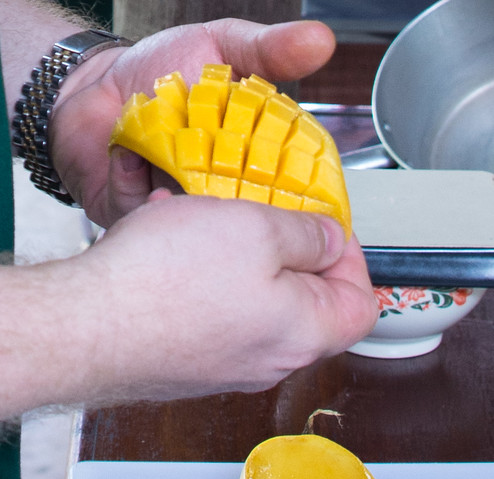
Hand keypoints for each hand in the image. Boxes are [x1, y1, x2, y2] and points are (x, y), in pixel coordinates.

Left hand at [49, 19, 335, 227]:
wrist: (93, 85)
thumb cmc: (158, 71)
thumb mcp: (219, 46)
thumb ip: (268, 50)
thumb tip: (321, 41)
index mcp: (250, 161)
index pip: (287, 188)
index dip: (295, 193)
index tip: (286, 180)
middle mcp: (218, 192)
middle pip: (244, 218)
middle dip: (236, 202)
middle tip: (221, 168)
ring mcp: (178, 208)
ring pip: (197, 228)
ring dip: (184, 196)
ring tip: (172, 160)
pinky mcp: (140, 215)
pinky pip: (145, 215)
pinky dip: (135, 186)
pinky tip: (129, 155)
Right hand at [69, 191, 376, 403]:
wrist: (84, 328)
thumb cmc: (166, 282)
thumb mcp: (257, 230)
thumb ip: (309, 236)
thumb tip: (330, 241)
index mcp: (303, 333)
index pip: (361, 304)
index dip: (353, 259)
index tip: (325, 228)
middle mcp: (270, 360)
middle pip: (308, 303)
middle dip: (290, 253)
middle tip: (265, 219)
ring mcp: (228, 366)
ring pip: (258, 304)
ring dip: (243, 260)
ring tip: (212, 228)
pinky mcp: (191, 362)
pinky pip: (218, 314)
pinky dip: (210, 280)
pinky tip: (178, 252)